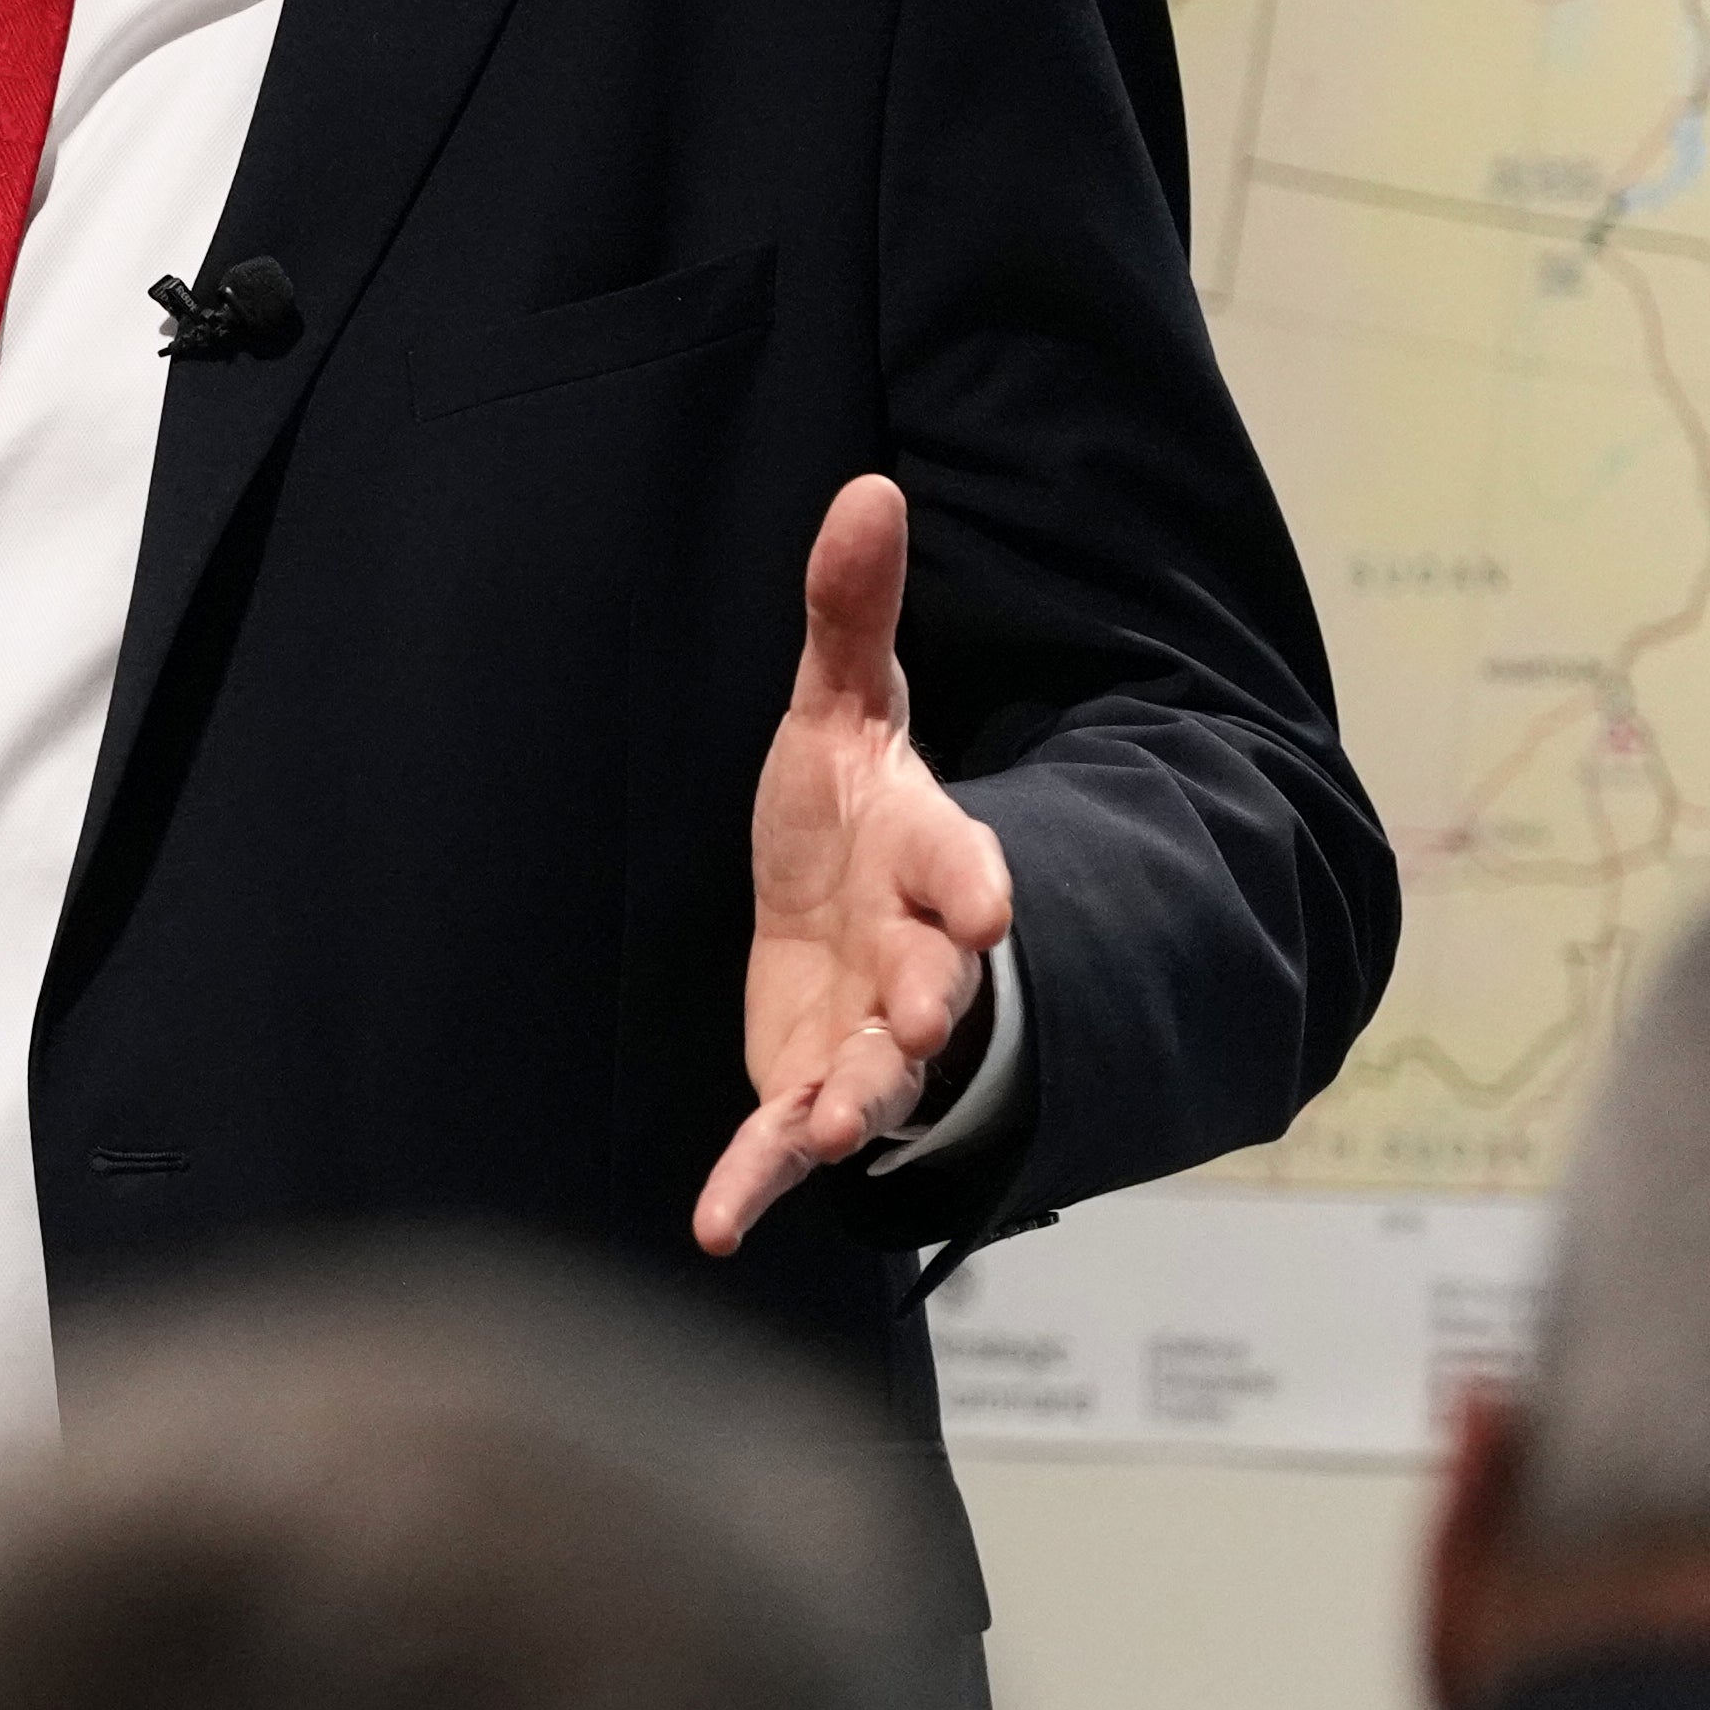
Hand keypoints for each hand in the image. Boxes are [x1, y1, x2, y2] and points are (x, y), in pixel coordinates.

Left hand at [697, 474, 1014, 1255]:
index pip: (962, 866)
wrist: (833, 911)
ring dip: (862, 1099)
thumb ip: (850, 612)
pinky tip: (716, 1224)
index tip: (993, 896)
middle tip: (920, 1019)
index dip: (976, 882)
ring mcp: (865, 1032)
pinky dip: (758, 1182)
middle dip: (931, 1001)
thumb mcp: (840, 706)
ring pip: (877, 1075)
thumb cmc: (846, 809)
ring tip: (835, 1124)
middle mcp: (912, 954)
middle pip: (936, 983)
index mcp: (926, 857)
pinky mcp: (810, 1085)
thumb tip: (867, 485)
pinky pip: (787, 1142)